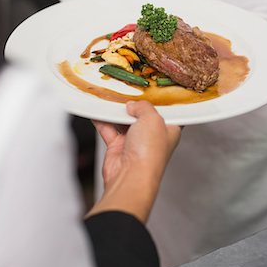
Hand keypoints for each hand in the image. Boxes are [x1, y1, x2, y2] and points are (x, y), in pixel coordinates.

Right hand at [88, 101, 180, 221]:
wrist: (130, 177)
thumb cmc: (149, 154)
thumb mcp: (153, 118)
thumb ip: (143, 106)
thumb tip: (133, 105)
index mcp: (169, 130)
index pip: (167, 113)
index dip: (160, 101)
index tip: (152, 89)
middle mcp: (152, 137)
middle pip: (142, 115)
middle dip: (133, 105)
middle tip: (126, 91)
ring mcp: (134, 142)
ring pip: (123, 121)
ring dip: (116, 112)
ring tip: (110, 98)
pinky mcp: (118, 148)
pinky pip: (108, 129)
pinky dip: (102, 120)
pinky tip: (97, 111)